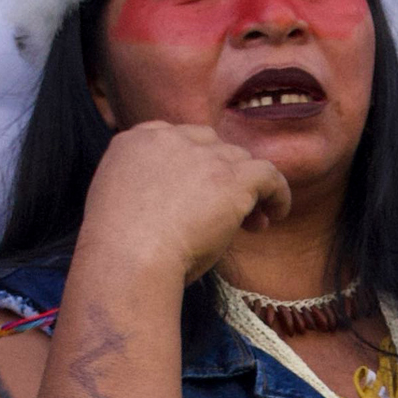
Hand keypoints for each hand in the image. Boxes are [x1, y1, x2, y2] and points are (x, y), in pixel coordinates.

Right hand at [79, 122, 292, 286]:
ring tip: (253, 224)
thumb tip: (174, 211)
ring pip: (239, 160)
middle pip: (210, 145)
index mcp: (132, 142)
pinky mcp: (229, 177)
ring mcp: (200, 155)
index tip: (200, 195)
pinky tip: (277, 215)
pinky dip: (277, 193)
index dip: (195, 164)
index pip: (174, 139)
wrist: (127, 259)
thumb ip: (144, 192)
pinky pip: (268, 174)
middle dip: (222, 175)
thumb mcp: (120, 208)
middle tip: (228, 213)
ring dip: (248, 189)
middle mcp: (167, 139)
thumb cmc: (119, 252)